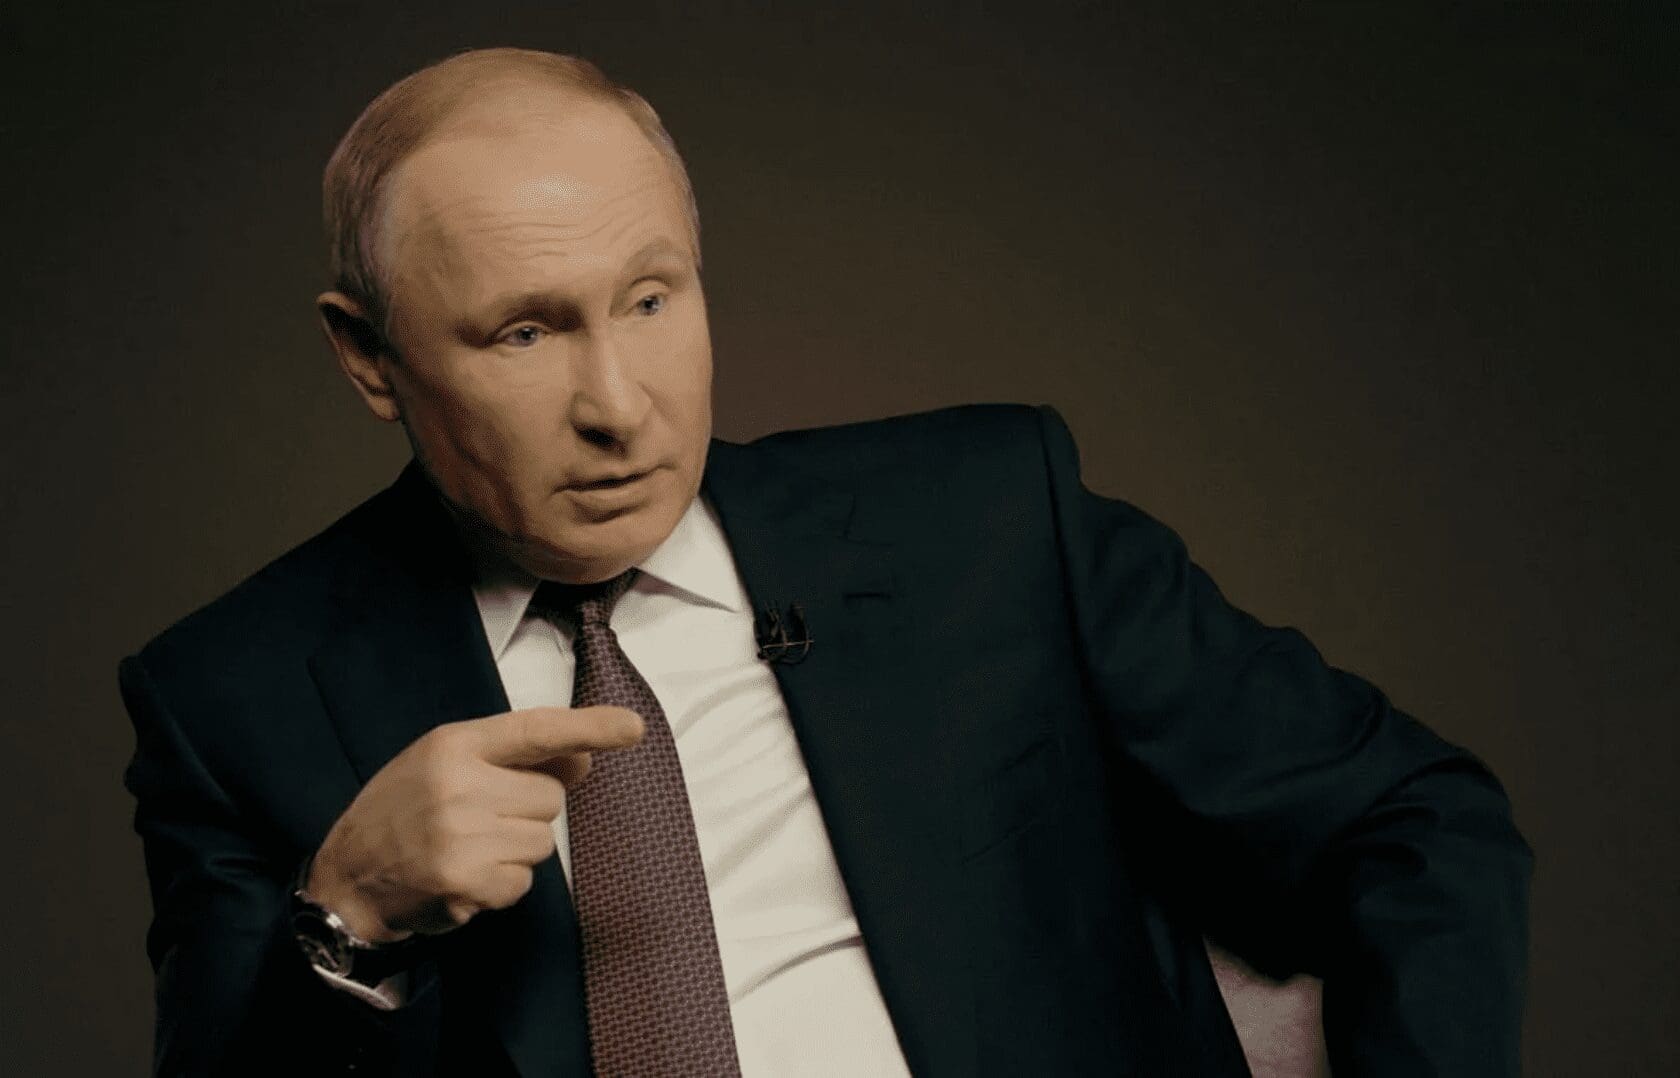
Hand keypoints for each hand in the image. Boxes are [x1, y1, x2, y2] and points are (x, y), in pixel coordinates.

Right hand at [303, 705, 643, 942]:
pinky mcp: (466, 882)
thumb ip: (514, 759)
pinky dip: (500, 886)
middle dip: (526, 811)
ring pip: (543, 842)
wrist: (346, 878)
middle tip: (477, 819)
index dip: (589, 726)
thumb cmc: (403, 812)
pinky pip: (523, 882)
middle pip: (551, 796)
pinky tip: (463, 877)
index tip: (633, 727)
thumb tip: (585, 758)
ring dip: (515, 851)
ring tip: (467, 849)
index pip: (535, 729)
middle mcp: (459, 785)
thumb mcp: (449, 766)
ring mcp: (462, 835)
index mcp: (455, 745)